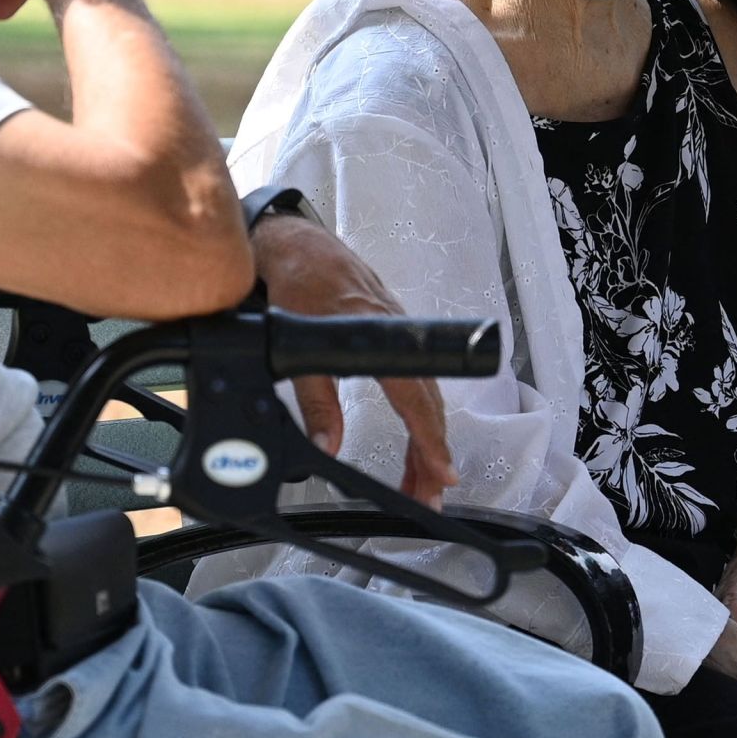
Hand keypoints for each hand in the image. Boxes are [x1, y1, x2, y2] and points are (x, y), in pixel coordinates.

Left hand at [249, 214, 459, 505]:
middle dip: (431, 454)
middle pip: (428, 404)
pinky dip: (419, 416)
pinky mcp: (391, 333)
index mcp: (379, 335)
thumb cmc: (298, 281)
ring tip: (421, 479)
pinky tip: (414, 438)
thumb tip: (328, 444)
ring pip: (424, 395)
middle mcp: (398, 334)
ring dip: (425, 440)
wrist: (296, 242)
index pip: (415, 399)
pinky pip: (415, 381)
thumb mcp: (294, 342)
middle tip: (430, 495)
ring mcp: (399, 332)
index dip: (430, 440)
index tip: (442, 472)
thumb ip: (314, 398)